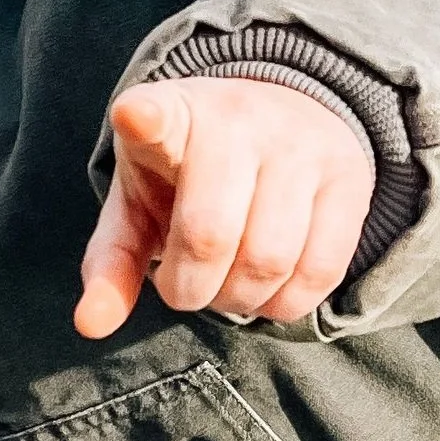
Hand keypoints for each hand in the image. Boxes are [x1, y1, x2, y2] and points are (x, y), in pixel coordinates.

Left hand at [75, 77, 374, 339]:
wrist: (279, 115)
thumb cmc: (189, 174)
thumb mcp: (140, 204)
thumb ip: (112, 263)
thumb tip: (90, 325)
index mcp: (171, 116)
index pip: (158, 116)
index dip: (146, 120)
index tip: (136, 116)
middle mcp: (238, 119)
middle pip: (210, 234)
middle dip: (190, 289)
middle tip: (186, 288)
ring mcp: (300, 144)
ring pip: (269, 259)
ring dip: (238, 301)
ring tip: (226, 288)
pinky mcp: (349, 176)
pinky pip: (321, 269)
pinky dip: (287, 303)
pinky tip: (267, 291)